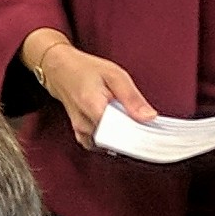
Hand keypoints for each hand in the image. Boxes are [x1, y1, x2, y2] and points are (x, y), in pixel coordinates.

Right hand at [26, 36, 154, 146]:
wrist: (60, 70)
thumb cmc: (85, 70)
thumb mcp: (115, 75)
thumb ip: (132, 98)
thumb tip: (149, 117)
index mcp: (95, 108)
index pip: (122, 134)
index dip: (140, 136)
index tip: (154, 135)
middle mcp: (86, 125)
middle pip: (118, 142)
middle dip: (134, 137)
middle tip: (145, 126)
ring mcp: (82, 132)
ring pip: (110, 146)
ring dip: (124, 138)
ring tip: (131, 123)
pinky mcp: (82, 135)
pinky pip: (102, 145)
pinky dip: (113, 140)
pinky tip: (119, 129)